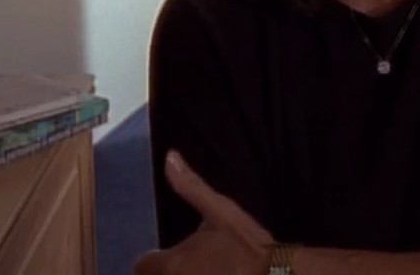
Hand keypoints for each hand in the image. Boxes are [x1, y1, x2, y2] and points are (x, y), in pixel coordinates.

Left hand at [134, 151, 273, 274]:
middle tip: (192, 261)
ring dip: (184, 274)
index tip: (172, 253)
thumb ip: (190, 186)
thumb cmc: (245, 243)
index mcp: (170, 264)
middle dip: (168, 270)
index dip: (156, 258)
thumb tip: (169, 157)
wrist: (276, 273)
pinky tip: (216, 274)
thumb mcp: (219, 210)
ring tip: (205, 268)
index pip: (143, 264)